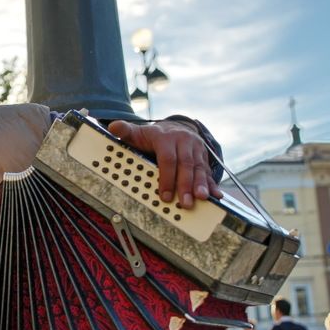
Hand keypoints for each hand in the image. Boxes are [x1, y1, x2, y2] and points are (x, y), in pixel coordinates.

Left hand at [108, 120, 222, 208]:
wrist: (176, 126)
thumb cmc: (153, 136)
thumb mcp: (139, 132)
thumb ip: (126, 131)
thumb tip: (113, 126)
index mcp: (166, 137)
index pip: (168, 159)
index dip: (167, 178)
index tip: (165, 195)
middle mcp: (184, 141)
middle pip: (186, 165)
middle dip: (186, 185)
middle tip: (186, 203)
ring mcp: (196, 149)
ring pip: (199, 168)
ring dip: (202, 185)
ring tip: (202, 198)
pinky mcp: (204, 157)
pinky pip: (208, 171)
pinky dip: (213, 183)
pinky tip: (216, 195)